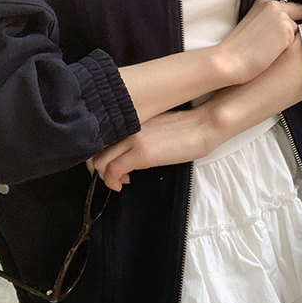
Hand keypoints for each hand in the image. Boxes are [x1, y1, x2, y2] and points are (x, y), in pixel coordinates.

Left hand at [88, 109, 215, 191]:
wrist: (205, 125)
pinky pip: (113, 170)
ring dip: (105, 176)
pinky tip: (122, 185)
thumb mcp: (156, 126)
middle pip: (96, 149)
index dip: (100, 154)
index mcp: (131, 118)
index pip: (102, 136)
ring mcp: (133, 138)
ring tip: (119, 182)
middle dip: (98, 168)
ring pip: (101, 161)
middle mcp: (127, 125)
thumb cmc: (187, 127)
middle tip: (111, 177)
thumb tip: (129, 149)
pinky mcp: (141, 153)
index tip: (110, 165)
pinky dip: (112, 181)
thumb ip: (138, 133)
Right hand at [214, 0, 301, 85]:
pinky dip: (294, 47)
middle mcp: (273, 5)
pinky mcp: (287, 30)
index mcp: (263, 2)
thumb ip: (271, 22)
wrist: (228, 60)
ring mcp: (281, 16)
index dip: (301, 13)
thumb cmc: (237, 50)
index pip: (289, 5)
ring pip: (300, 28)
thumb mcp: (254, 26)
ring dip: (297, 38)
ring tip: (283, 51)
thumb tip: (294, 27)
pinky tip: (282, 55)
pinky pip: (300, 39)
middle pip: (301, 11)